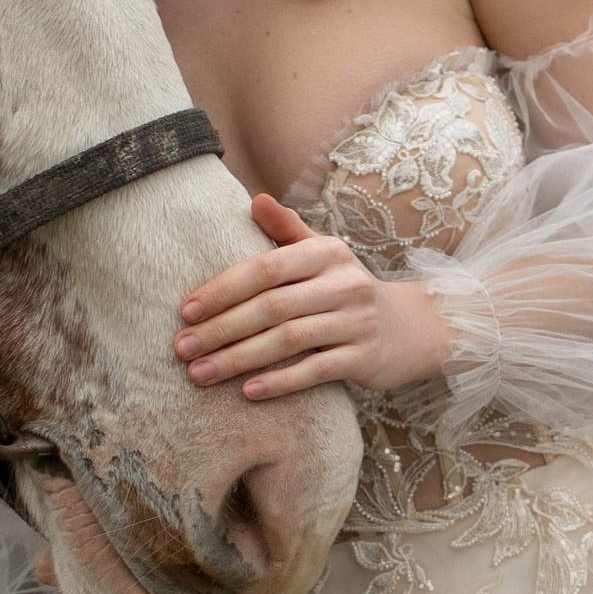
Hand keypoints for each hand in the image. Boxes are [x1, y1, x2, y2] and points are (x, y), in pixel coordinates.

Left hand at [175, 196, 448, 402]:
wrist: (410, 327)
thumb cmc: (347, 288)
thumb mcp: (322, 254)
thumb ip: (286, 230)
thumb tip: (255, 199)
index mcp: (326, 253)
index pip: (266, 268)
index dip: (224, 289)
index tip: (186, 310)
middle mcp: (344, 283)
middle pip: (272, 307)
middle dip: (221, 329)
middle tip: (181, 348)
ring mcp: (357, 321)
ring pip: (288, 340)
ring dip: (239, 359)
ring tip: (200, 374)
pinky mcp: (365, 358)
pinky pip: (316, 371)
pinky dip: (280, 382)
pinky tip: (247, 393)